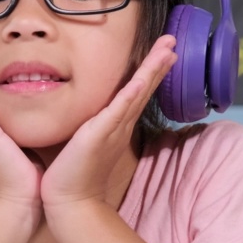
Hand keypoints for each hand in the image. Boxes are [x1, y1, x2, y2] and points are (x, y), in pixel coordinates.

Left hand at [41, 36, 177, 211]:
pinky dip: (132, 94)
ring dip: (153, 70)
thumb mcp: (84, 140)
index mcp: (116, 124)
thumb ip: (89, 125)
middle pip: (144, 87)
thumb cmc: (73, 173)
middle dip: (158, 63)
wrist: (70, 201)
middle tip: (171, 40)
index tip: (164, 51)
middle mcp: (120, 124)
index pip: (136, 91)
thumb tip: (87, 113)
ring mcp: (113, 129)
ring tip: (167, 50)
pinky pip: (119, 110)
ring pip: (138, 93)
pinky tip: (142, 79)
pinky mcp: (100, 134)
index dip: (151, 71)